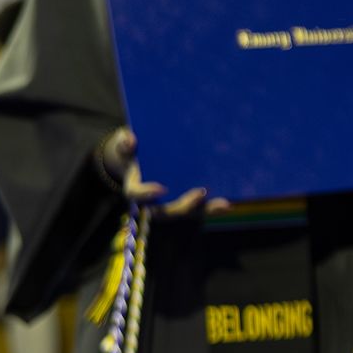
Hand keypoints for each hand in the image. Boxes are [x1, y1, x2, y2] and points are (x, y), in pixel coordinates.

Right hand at [96, 128, 224, 218]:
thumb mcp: (124, 144)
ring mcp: (170, 203)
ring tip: (224, 204)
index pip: (137, 194)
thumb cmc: (132, 150)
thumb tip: (130, 140)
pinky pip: (199, 208)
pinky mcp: (184, 203)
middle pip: (166, 210)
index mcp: (135, 187)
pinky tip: (228, 203)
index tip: (160, 188)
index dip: (146, 193)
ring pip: (187, 212)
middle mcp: (153, 201)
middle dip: (184, 204)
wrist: (140, 158)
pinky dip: (212, 207)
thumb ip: (125, 142)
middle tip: (201, 192)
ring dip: (205, 209)